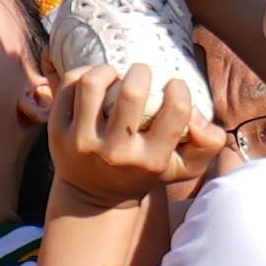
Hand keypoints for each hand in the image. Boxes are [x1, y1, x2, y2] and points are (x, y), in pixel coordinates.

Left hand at [43, 54, 229, 206]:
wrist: (95, 196)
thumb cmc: (145, 170)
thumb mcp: (184, 166)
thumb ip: (208, 142)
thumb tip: (197, 114)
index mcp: (152, 160)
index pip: (176, 111)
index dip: (178, 89)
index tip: (172, 87)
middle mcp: (116, 153)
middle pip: (131, 92)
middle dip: (141, 72)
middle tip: (142, 74)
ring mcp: (82, 143)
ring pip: (92, 83)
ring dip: (108, 70)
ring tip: (115, 75)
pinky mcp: (58, 132)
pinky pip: (69, 86)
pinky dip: (83, 73)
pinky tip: (95, 82)